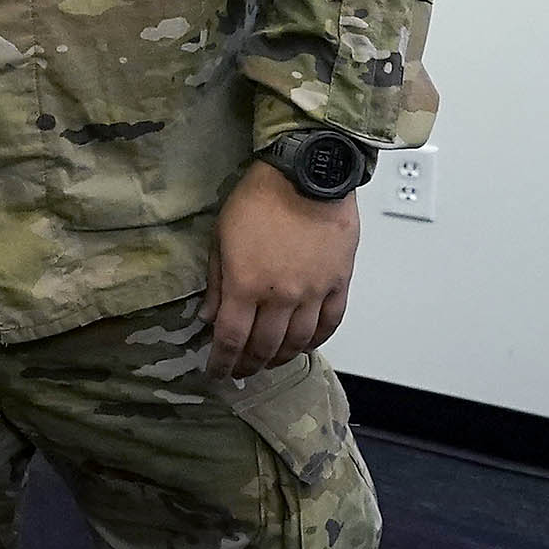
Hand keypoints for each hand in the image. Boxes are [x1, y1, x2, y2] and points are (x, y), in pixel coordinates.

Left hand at [204, 158, 358, 380]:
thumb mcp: (221, 237)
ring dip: (281, 357)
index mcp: (247, 284)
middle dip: (250, 364)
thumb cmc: (258, 198)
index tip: (217, 373)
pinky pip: (331, 323)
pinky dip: (317, 340)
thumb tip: (209, 316)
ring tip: (269, 361)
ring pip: (298, 341)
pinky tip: (305, 344)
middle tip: (242, 370)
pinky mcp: (339, 283)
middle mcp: (282, 296)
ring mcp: (314, 292)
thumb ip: (217, 282)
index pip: (232, 339)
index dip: (223, 362)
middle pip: (265, 346)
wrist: (306, 175)